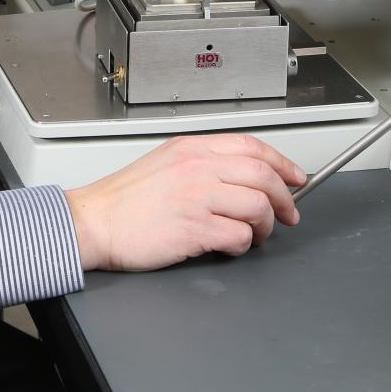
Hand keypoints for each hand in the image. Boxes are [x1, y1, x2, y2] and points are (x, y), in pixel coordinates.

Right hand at [65, 133, 306, 272]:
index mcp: (190, 148)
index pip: (252, 146)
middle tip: (287, 214)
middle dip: (286, 198)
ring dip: (264, 226)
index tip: (296, 177)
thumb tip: (243, 176)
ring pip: (259, 206)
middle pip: (264, 174)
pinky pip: (239, 235)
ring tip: (252, 234)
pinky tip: (228, 245)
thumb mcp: (164, 163)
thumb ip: (202, 163)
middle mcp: (196, 167)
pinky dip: (242, 244)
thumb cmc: (124, 200)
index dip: (283, 163)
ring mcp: (197, 196)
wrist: (94, 222)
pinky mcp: (195, 227)